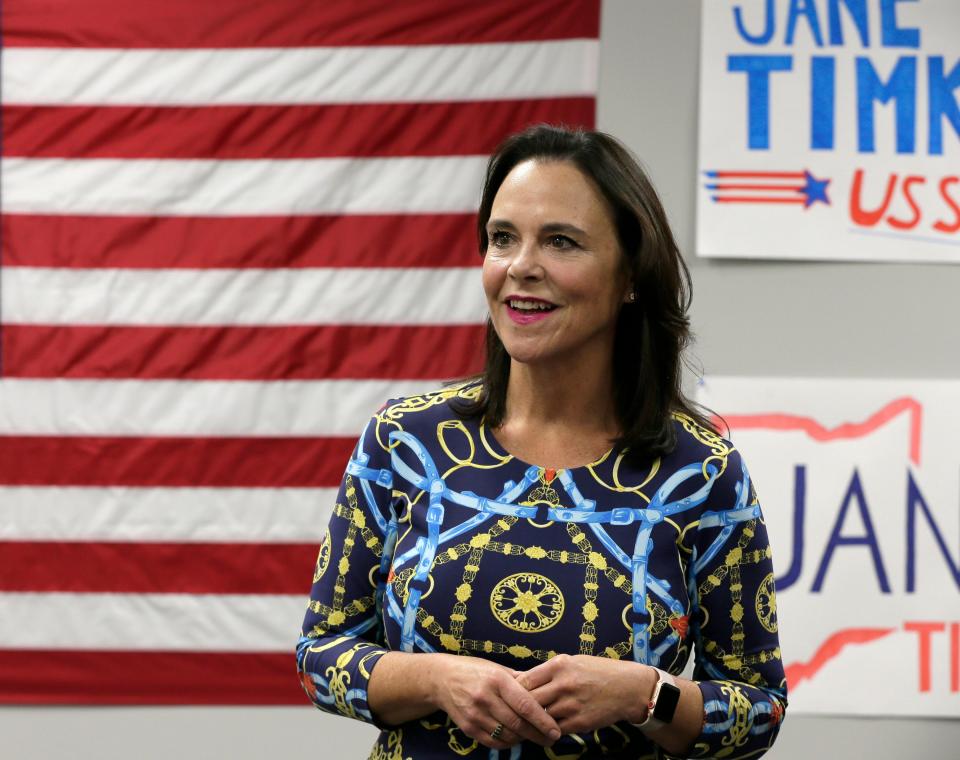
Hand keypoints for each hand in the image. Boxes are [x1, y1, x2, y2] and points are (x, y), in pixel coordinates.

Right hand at [429, 654, 561, 749]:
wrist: (442, 679)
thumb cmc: (475, 670)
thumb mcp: (497, 668)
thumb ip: (520, 680)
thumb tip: (545, 691)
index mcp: (497, 679)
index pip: (525, 705)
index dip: (543, 720)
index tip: (555, 730)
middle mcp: (485, 697)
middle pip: (518, 724)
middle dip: (538, 734)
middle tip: (551, 739)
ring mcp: (475, 714)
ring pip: (507, 735)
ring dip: (524, 739)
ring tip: (534, 736)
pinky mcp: (468, 728)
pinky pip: (493, 742)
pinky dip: (508, 743)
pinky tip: (515, 738)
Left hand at [515, 654, 652, 734]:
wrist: (628, 688)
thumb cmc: (598, 671)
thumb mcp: (572, 661)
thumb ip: (548, 671)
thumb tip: (520, 679)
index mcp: (559, 665)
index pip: (524, 679)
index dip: (513, 689)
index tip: (508, 695)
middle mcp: (563, 684)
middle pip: (528, 699)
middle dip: (518, 707)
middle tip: (510, 712)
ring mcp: (571, 704)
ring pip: (540, 716)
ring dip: (532, 721)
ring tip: (524, 723)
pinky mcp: (579, 722)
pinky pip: (554, 729)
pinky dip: (547, 731)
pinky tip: (544, 730)